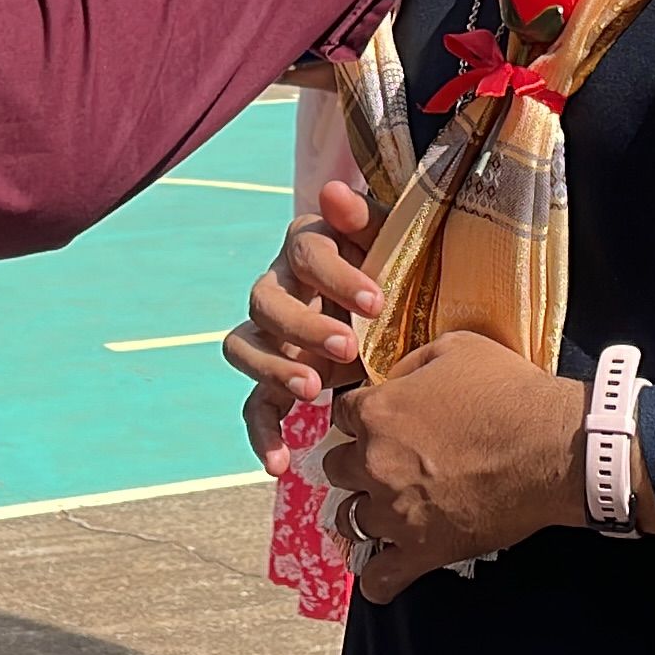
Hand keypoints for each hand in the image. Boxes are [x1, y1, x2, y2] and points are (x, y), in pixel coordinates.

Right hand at [227, 180, 382, 472]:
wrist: (411, 323)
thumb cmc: (402, 275)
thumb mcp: (396, 246)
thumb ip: (368, 221)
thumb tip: (335, 191)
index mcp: (309, 246)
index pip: (307, 250)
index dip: (337, 276)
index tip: (376, 303)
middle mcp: (280, 286)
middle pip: (265, 299)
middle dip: (303, 326)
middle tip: (346, 348)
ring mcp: (271, 335)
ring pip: (243, 345)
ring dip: (274, 368)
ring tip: (314, 392)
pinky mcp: (273, 379)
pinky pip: (253, 405)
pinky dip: (263, 434)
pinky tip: (279, 463)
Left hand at [323, 331, 585, 603]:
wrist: (555, 446)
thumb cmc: (511, 392)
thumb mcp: (456, 348)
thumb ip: (411, 363)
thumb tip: (394, 380)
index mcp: (378, 412)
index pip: (340, 415)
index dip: (358, 416)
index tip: (375, 421)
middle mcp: (375, 463)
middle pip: (335, 468)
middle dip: (354, 463)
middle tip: (382, 463)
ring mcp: (396, 511)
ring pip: (347, 520)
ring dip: (361, 513)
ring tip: (381, 511)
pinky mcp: (424, 550)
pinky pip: (379, 578)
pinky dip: (378, 577)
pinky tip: (387, 568)